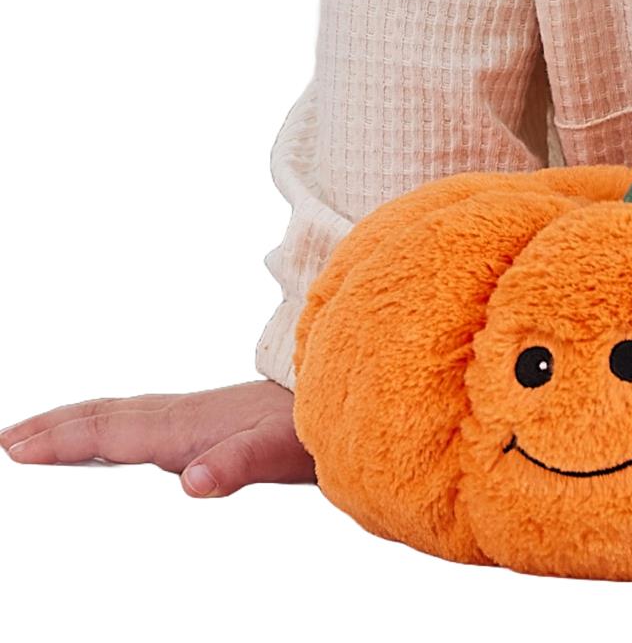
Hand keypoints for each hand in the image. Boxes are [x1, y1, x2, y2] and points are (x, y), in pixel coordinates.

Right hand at [0, 380, 314, 497]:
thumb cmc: (317, 425)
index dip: (62, 441)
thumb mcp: (278, 450)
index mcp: (190, 427)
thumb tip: (190, 482)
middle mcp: (189, 417)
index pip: (112, 433)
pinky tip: (129, 439)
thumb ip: (236, 463)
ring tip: (49, 434)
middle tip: (9, 439)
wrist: (355, 392)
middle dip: (57, 428)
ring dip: (83, 423)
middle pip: (109, 418)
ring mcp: (202, 415)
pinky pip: (152, 420)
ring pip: (128, 415)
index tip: (13, 446)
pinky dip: (120, 427)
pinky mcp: (218, 420)